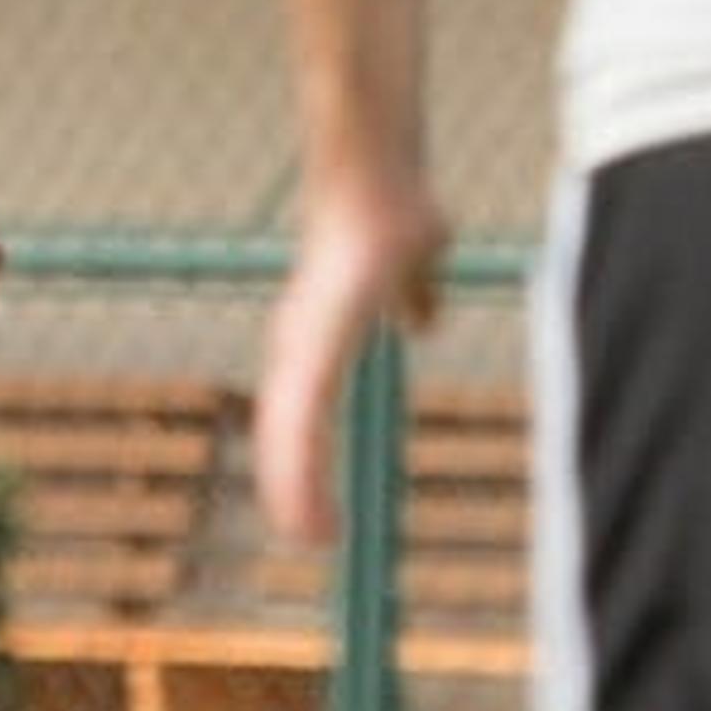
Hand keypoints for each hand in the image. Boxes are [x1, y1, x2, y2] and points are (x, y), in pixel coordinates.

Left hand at [253, 171, 450, 544]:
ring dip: (295, 487)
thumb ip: (414, 294)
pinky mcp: (314, 346)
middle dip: (295, 487)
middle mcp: (299, 345)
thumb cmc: (391, 206)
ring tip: (309, 536)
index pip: (303, 409)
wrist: (378, 171)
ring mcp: (302, 346)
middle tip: (313, 539)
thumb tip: (423, 322)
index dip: (305, 457)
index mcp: (316, 337)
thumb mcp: (411, 265)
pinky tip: (308, 500)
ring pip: (289, 433)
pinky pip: (302, 419)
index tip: (320, 503)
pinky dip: (302, 469)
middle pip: (287, 431)